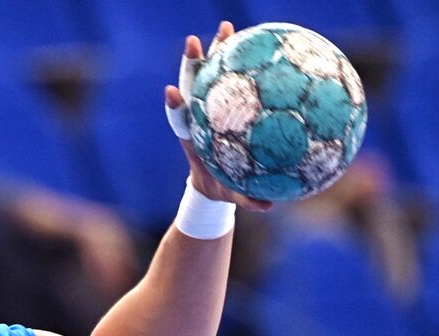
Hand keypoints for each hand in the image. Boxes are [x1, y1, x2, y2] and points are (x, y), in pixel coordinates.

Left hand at [165, 22, 271, 213]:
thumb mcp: (233, 197)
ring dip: (215, 52)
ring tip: (225, 27)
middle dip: (191, 64)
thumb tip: (269, 205)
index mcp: (193, 139)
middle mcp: (197, 119)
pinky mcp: (220, 103)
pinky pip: (230, 79)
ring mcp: (207, 108)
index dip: (175, 105)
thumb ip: (248, 200)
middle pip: (191, 86)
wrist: (211, 184)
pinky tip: (257, 42)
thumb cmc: (220, 190)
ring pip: (209, 76)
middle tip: (194, 41)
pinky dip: (240, 62)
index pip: (180, 119)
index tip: (170, 91)